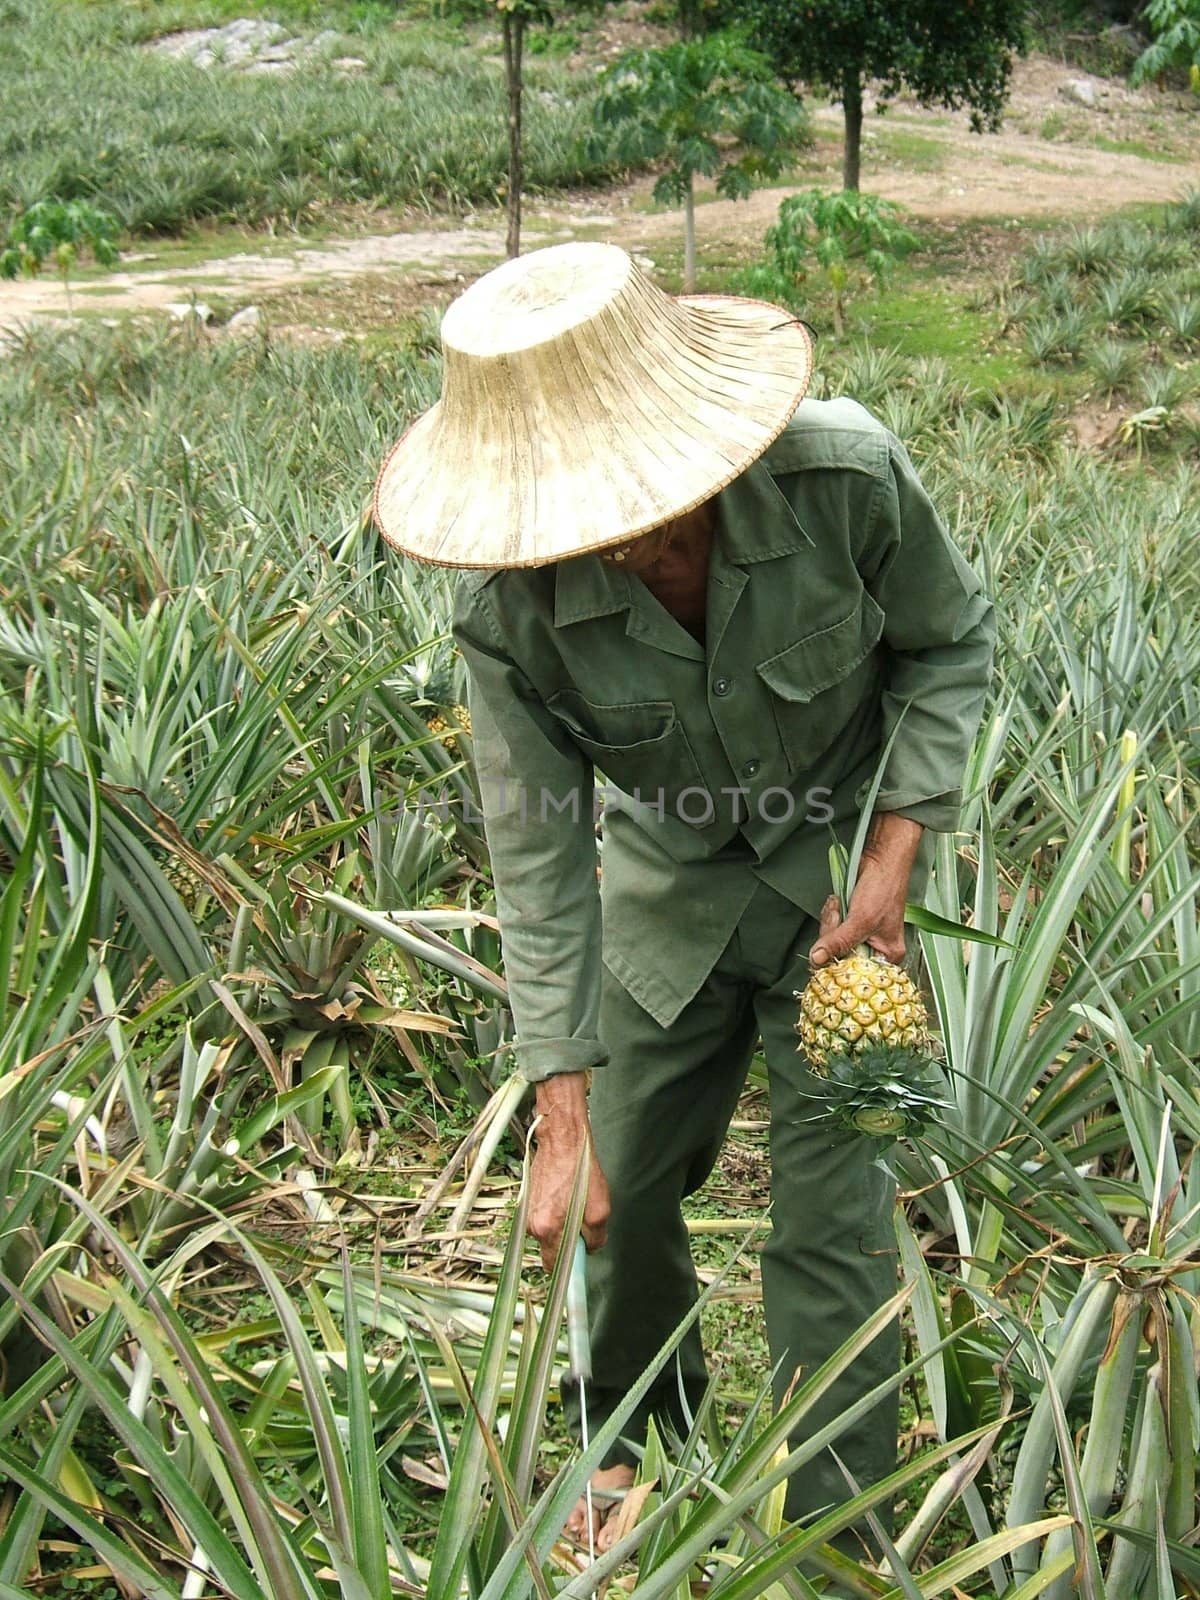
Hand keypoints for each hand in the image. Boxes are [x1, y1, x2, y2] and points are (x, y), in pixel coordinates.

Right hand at [528, 1072, 610, 1272]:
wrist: (563, 1139)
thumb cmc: (580, 1170)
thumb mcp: (600, 1208)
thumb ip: (596, 1237)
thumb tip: (591, 1247)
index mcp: (547, 1229)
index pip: (554, 1266)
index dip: (569, 1268)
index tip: (579, 1264)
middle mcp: (532, 1224)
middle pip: (550, 1249)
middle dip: (567, 1244)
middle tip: (584, 1228)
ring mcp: (528, 1211)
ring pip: (548, 1233)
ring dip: (562, 1227)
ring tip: (576, 1206)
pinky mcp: (529, 1200)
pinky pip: (545, 1217)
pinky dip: (556, 1213)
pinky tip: (567, 1196)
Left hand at [810, 814, 922, 967]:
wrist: (881, 860)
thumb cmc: (883, 889)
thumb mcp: (861, 920)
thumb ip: (839, 942)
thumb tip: (817, 960)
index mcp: (887, 956)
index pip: (856, 973)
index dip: (837, 965)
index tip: (822, 956)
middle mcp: (874, 948)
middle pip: (840, 956)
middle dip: (833, 933)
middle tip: (839, 916)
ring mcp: (860, 935)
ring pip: (831, 941)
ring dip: (831, 919)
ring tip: (841, 904)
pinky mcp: (850, 922)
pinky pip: (831, 926)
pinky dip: (831, 912)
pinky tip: (838, 901)